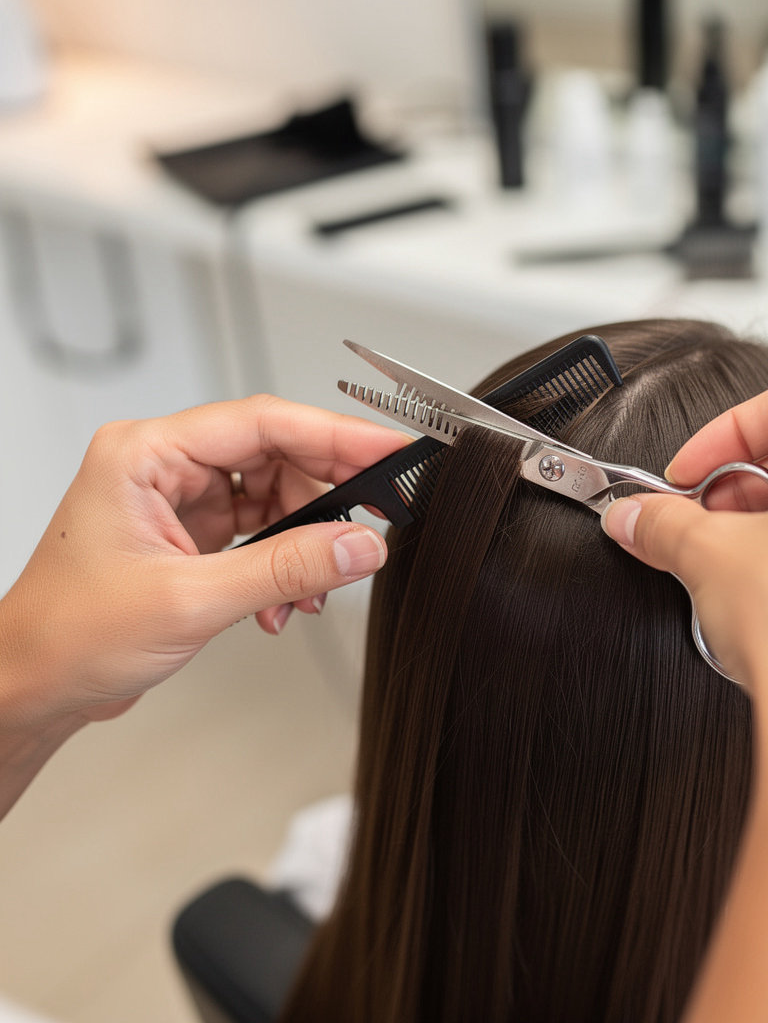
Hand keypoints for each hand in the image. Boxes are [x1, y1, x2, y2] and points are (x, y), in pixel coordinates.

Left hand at [0, 395, 408, 728]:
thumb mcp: (189, 600)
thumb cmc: (69, 634)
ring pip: (276, 496)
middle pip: (276, 456)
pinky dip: (286, 565)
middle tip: (379, 519)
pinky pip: (264, 532)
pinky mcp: (195, 533)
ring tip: (313, 589)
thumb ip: (285, 569)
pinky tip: (284, 604)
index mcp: (147, 454)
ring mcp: (181, 500)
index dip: (336, 434)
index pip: (262, 423)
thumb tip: (358, 546)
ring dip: (306, 543)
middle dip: (327, 498)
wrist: (34, 685)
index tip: (390, 448)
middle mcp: (166, 467)